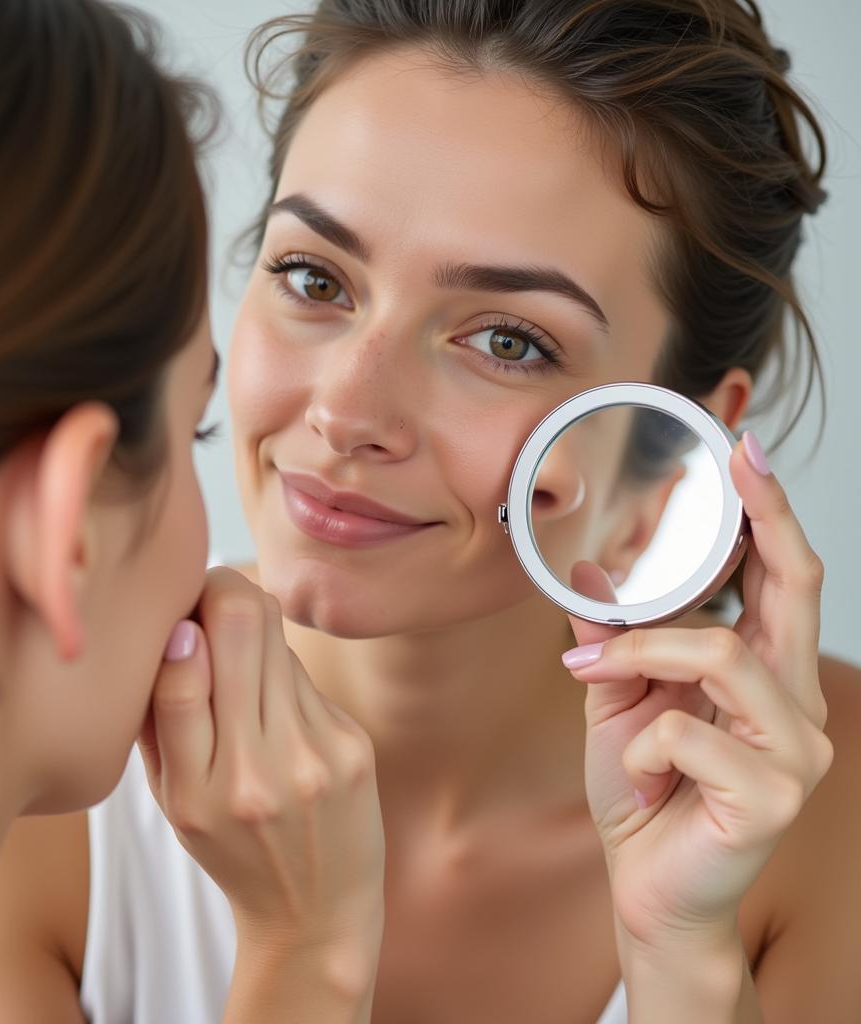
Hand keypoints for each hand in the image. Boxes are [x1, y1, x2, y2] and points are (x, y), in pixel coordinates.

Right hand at [138, 567, 384, 964]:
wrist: (316, 912)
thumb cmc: (231, 848)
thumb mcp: (172, 803)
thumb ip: (159, 722)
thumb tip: (171, 629)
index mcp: (195, 795)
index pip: (180, 675)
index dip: (179, 617)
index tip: (177, 607)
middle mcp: (258, 774)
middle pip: (242, 626)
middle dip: (221, 590)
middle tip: (209, 592)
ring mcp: (313, 758)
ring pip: (277, 640)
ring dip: (252, 630)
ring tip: (240, 659)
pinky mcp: (353, 746)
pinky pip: (304, 675)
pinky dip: (281, 674)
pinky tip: (278, 707)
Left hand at [563, 433, 832, 948]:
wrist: (648, 889)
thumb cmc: (643, 791)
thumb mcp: (620, 700)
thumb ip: (617, 639)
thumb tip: (589, 568)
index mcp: (764, 674)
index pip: (782, 578)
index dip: (771, 512)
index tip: (745, 452)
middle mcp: (795, 703)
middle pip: (793, 589)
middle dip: (764, 519)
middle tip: (735, 464)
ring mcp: (794, 752)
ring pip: (716, 653)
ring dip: (639, 653)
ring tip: (594, 674)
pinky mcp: (770, 797)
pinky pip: (683, 731)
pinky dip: (638, 742)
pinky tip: (638, 774)